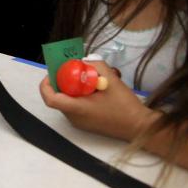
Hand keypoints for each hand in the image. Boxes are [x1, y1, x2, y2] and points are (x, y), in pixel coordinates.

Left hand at [39, 61, 157, 141]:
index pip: (50, 99)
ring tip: (92, 79)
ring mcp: (80, 122)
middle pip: (59, 96)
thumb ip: (97, 66)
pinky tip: (97, 89)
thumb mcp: (112, 80)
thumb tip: (85, 60)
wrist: (140, 127)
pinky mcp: (86, 123)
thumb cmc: (125, 106)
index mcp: (77, 109)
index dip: (47, 84)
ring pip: (68, 100)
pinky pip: (76, 106)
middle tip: (76, 70)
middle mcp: (74, 117)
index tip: (54, 73)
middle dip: (64, 81)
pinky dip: (81, 95)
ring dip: (75, 88)